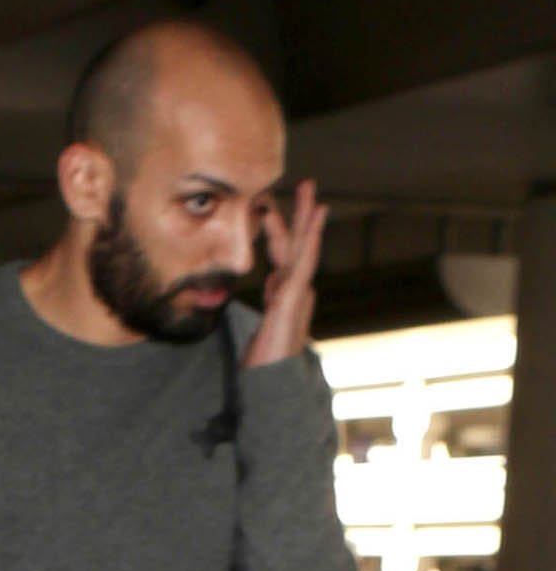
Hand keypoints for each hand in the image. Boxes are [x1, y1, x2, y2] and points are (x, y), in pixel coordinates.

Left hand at [243, 179, 326, 367]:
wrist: (268, 387)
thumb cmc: (261, 366)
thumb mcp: (254, 329)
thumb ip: (262, 307)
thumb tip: (262, 285)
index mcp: (282, 296)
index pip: (282, 256)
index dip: (280, 231)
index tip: (273, 207)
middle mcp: (294, 291)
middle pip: (296, 245)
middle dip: (299, 214)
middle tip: (304, 183)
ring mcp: (297, 293)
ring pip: (303, 247)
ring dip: (307, 216)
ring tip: (311, 188)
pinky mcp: (295, 297)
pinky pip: (305, 260)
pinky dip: (312, 237)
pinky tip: (316, 216)